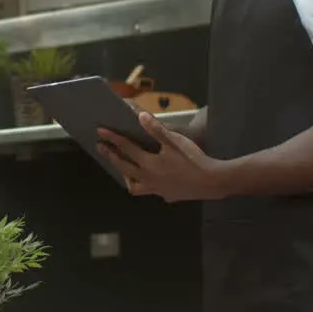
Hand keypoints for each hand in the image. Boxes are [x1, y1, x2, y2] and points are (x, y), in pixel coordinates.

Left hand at [97, 110, 229, 201]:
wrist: (212, 182)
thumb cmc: (193, 159)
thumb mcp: (175, 141)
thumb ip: (156, 129)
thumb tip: (138, 115)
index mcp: (149, 163)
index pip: (126, 148)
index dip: (112, 138)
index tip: (100, 131)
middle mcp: (148, 179)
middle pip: (124, 167)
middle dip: (111, 156)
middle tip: (101, 147)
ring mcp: (157, 189)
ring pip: (134, 186)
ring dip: (126, 176)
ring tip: (124, 168)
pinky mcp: (168, 196)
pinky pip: (150, 191)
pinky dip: (146, 185)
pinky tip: (150, 180)